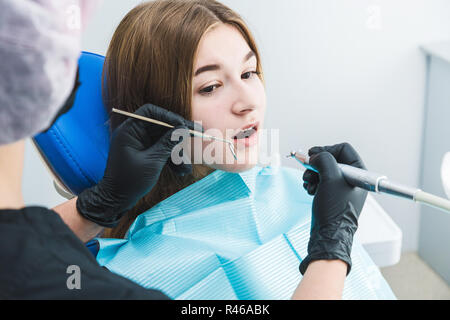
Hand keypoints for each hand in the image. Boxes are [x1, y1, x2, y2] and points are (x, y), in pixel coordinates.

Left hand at [76, 104, 199, 227]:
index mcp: (130, 130)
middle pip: (161, 125)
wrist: (116, 201)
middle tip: (199, 135)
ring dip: (178, 152)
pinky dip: (172, 159)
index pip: (151, 112)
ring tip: (186, 168)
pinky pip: (162, 149)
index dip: (169, 116)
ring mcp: (140, 143)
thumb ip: (167, 144)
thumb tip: (183, 129)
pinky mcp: (145, 153)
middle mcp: (135, 133)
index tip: (184, 125)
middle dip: (179, 134)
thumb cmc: (128, 181)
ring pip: (165, 139)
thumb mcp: (152, 162)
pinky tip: (181, 171)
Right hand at [299, 143, 367, 274]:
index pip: (344, 149)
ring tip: (309, 184)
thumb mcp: (330, 178)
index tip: (313, 155)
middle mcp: (351, 180)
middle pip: (331, 159)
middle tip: (309, 170)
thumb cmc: (335, 211)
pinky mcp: (331, 196)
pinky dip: (312, 183)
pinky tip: (310, 190)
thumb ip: (324, 160)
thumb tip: (315, 156)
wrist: (328, 235)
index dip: (327, 149)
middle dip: (317, 164)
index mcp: (359, 174)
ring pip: (323, 170)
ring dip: (312, 174)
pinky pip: (320, 181)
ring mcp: (341, 188)